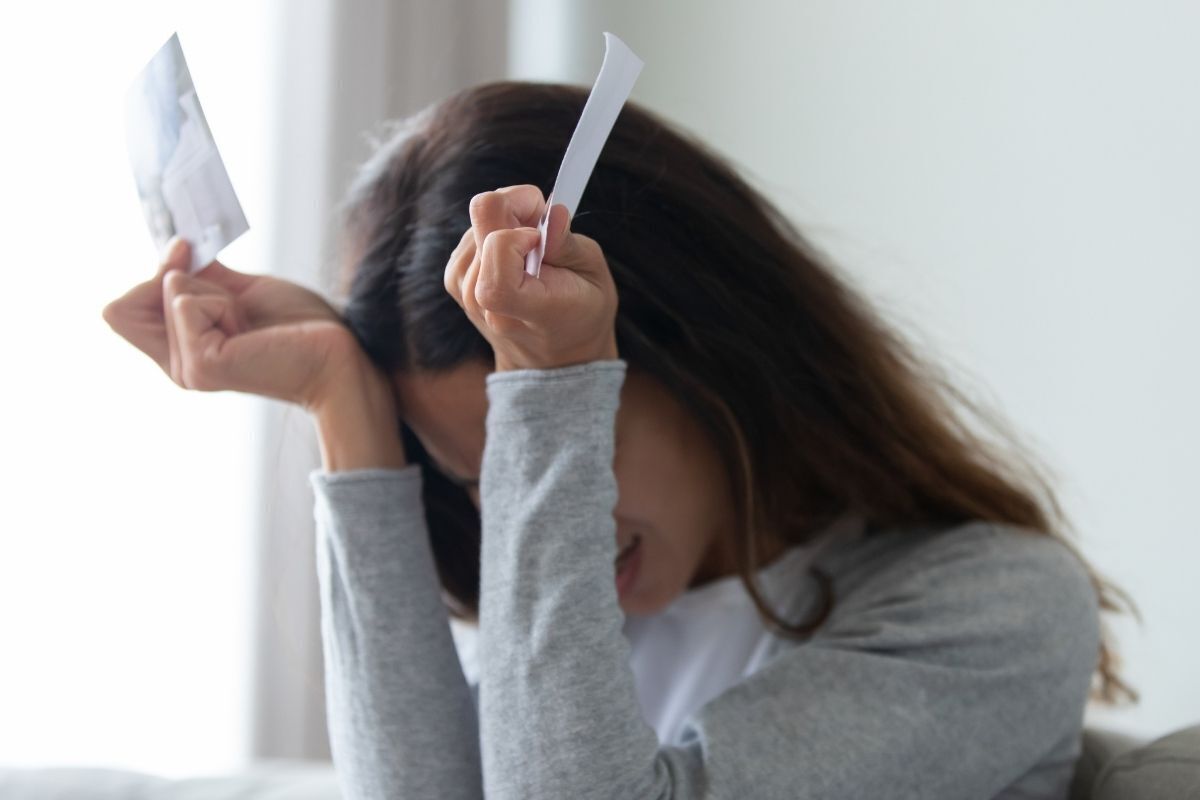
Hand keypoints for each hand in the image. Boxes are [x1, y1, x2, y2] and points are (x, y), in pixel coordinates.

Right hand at [103, 239, 404, 469]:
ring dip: (214, 291)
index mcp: (182, 353)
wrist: (338, 352)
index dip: (153, 274)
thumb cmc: (300, 327)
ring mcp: (187, 370)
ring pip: (168, 293)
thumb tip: (175, 246)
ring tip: (248, 320)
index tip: (190, 254)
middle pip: (128, 303)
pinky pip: (186, 303)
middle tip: (230, 299)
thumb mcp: (239, 292)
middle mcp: (178, 368)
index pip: (120, 310)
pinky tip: (248, 326)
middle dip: (181, 278)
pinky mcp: (203, 365)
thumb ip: (202, 277)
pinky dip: (221, 300)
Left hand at [444, 185, 617, 371]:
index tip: (542, 239)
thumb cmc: (580, 311)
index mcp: (526, 307)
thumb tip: (551, 211)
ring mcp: (465, 292)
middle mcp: (485, 303)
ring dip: (507, 223)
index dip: (520, 229)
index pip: (499, 249)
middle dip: (517, 210)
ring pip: (476, 222)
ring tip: (532, 251)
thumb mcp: (595, 278)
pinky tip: (515, 255)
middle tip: (542, 233)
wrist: (552, 355)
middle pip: (483, 221)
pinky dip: (493, 233)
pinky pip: (469, 234)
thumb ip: (569, 245)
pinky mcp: (456, 280)